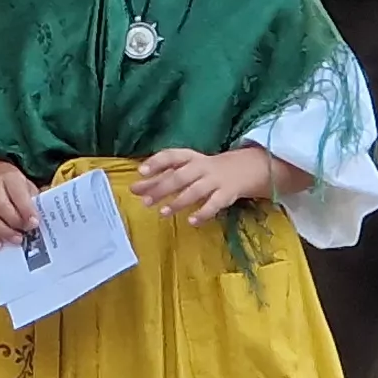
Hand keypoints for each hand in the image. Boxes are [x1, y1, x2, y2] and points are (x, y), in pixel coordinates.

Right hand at [0, 157, 39, 248]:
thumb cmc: (14, 184)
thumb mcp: (28, 185)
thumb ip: (34, 200)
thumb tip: (41, 217)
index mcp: (10, 178)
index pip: (17, 194)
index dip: (26, 210)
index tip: (34, 223)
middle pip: (1, 207)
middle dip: (14, 223)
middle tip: (25, 234)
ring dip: (2, 232)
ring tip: (15, 240)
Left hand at [133, 146, 279, 221]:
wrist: (242, 169)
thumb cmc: (203, 170)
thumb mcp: (183, 169)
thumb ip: (159, 179)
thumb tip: (134, 188)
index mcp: (189, 157)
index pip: (171, 156)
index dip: (156, 162)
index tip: (141, 171)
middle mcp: (201, 167)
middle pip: (180, 176)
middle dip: (162, 188)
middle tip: (145, 201)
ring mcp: (215, 180)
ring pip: (196, 191)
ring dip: (179, 201)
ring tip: (163, 212)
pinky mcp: (226, 194)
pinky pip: (214, 204)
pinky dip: (203, 213)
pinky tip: (192, 221)